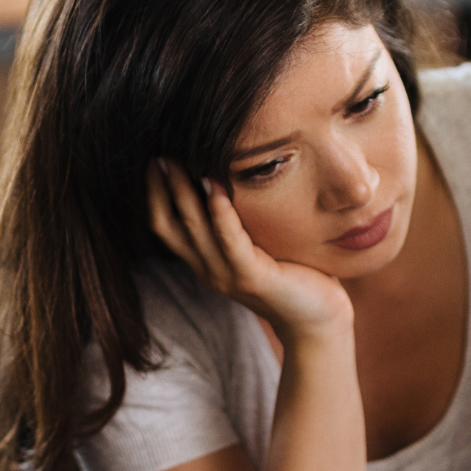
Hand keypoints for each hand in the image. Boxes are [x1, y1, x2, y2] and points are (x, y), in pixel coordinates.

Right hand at [147, 160, 352, 343]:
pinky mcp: (252, 277)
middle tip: (158, 152)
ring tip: (177, 161)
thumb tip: (231, 175)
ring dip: (183, 192)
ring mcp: (227, 275)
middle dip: (160, 188)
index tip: (153, 159)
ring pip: (193, 229)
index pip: (164, 225)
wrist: (318, 318)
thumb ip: (239, 221)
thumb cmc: (292, 274)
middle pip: (168, 225)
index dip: (153, 193)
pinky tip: (216, 185)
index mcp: (205, 261)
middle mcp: (208, 269)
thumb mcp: (256, 244)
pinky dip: (220, 212)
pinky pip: (230, 240)